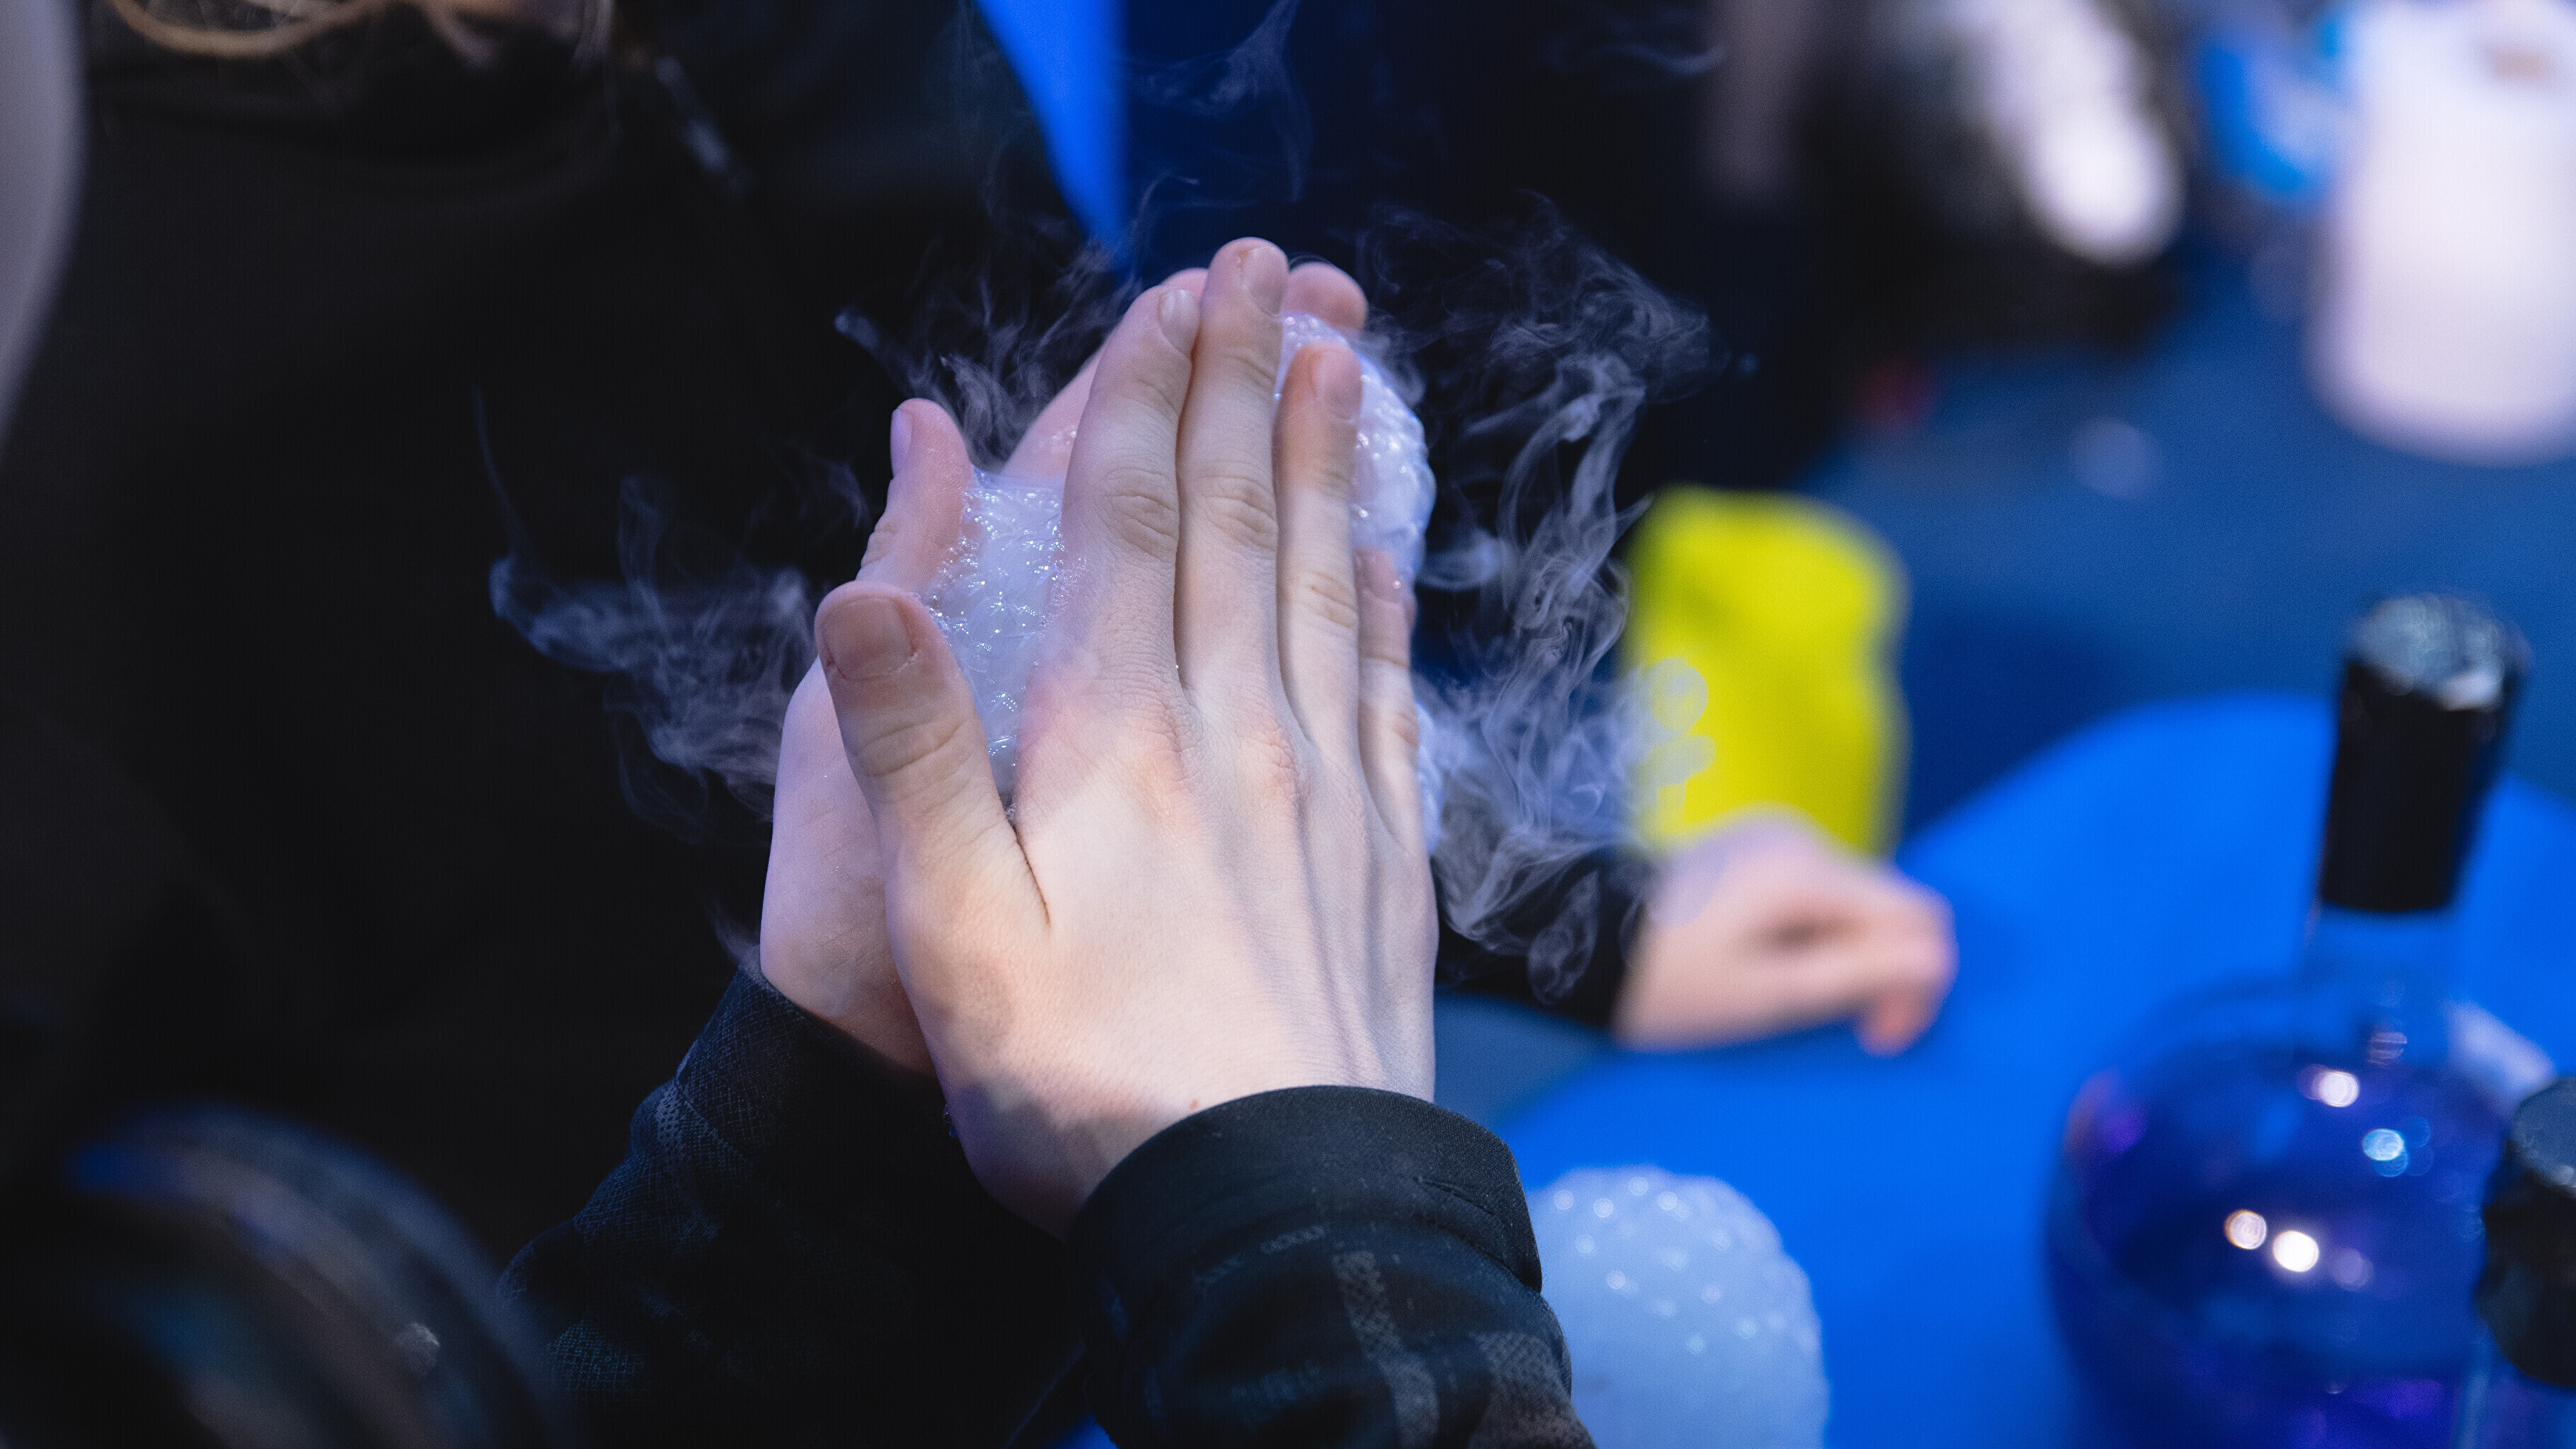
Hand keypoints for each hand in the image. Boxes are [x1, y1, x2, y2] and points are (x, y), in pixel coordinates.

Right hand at [809, 239, 1433, 1232]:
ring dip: (1328, 455)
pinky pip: (1383, 685)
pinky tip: (1386, 554)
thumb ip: (908, 755)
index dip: (1143, 395)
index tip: (1169, 291)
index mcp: (1116, 740)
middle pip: (1239, 518)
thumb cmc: (1086, 1090)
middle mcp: (1234, 735)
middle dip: (1244, 378)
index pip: (1129, 524)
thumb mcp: (946, 934)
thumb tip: (865, 589)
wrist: (1276, 1214)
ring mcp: (1323, 789)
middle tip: (1268, 263)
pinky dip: (1382, 595)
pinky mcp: (1381, 855)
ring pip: (1323, 580)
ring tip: (1341, 353)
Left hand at [1613, 815, 1954, 1054]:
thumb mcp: (1768, 995)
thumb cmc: (1667, 981)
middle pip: (1890, 907)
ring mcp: (1775, 838)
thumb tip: (1939, 960)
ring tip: (1793, 999)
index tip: (1875, 1035)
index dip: (1918, 982)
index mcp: (1809, 871)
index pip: (1919, 916)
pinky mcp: (1754, 850)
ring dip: (1847, 956)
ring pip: (1855, 904)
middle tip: (1843, 1030)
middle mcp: (1802, 839)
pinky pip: (1817, 895)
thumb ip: (1859, 974)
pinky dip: (1816, 936)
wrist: (1574, 941)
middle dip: (1882, 972)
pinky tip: (1774, 967)